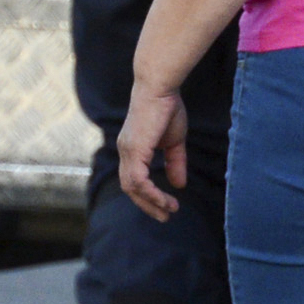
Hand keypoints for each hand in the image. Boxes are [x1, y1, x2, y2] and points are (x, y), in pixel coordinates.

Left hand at [116, 83, 188, 220]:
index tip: (164, 206)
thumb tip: (179, 185)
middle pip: (129, 187)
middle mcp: (125, 152)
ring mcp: (127, 151)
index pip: (133, 179)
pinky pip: (138, 180)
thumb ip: (174, 162)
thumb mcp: (173, 141)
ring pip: (132, 187)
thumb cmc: (166, 107)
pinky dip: (151, 193)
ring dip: (151, 202)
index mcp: (132, 148)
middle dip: (147, 205)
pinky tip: (165, 199)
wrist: (160, 87)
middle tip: (164, 217)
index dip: (147, 195)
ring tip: (169, 210)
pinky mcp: (134, 150)